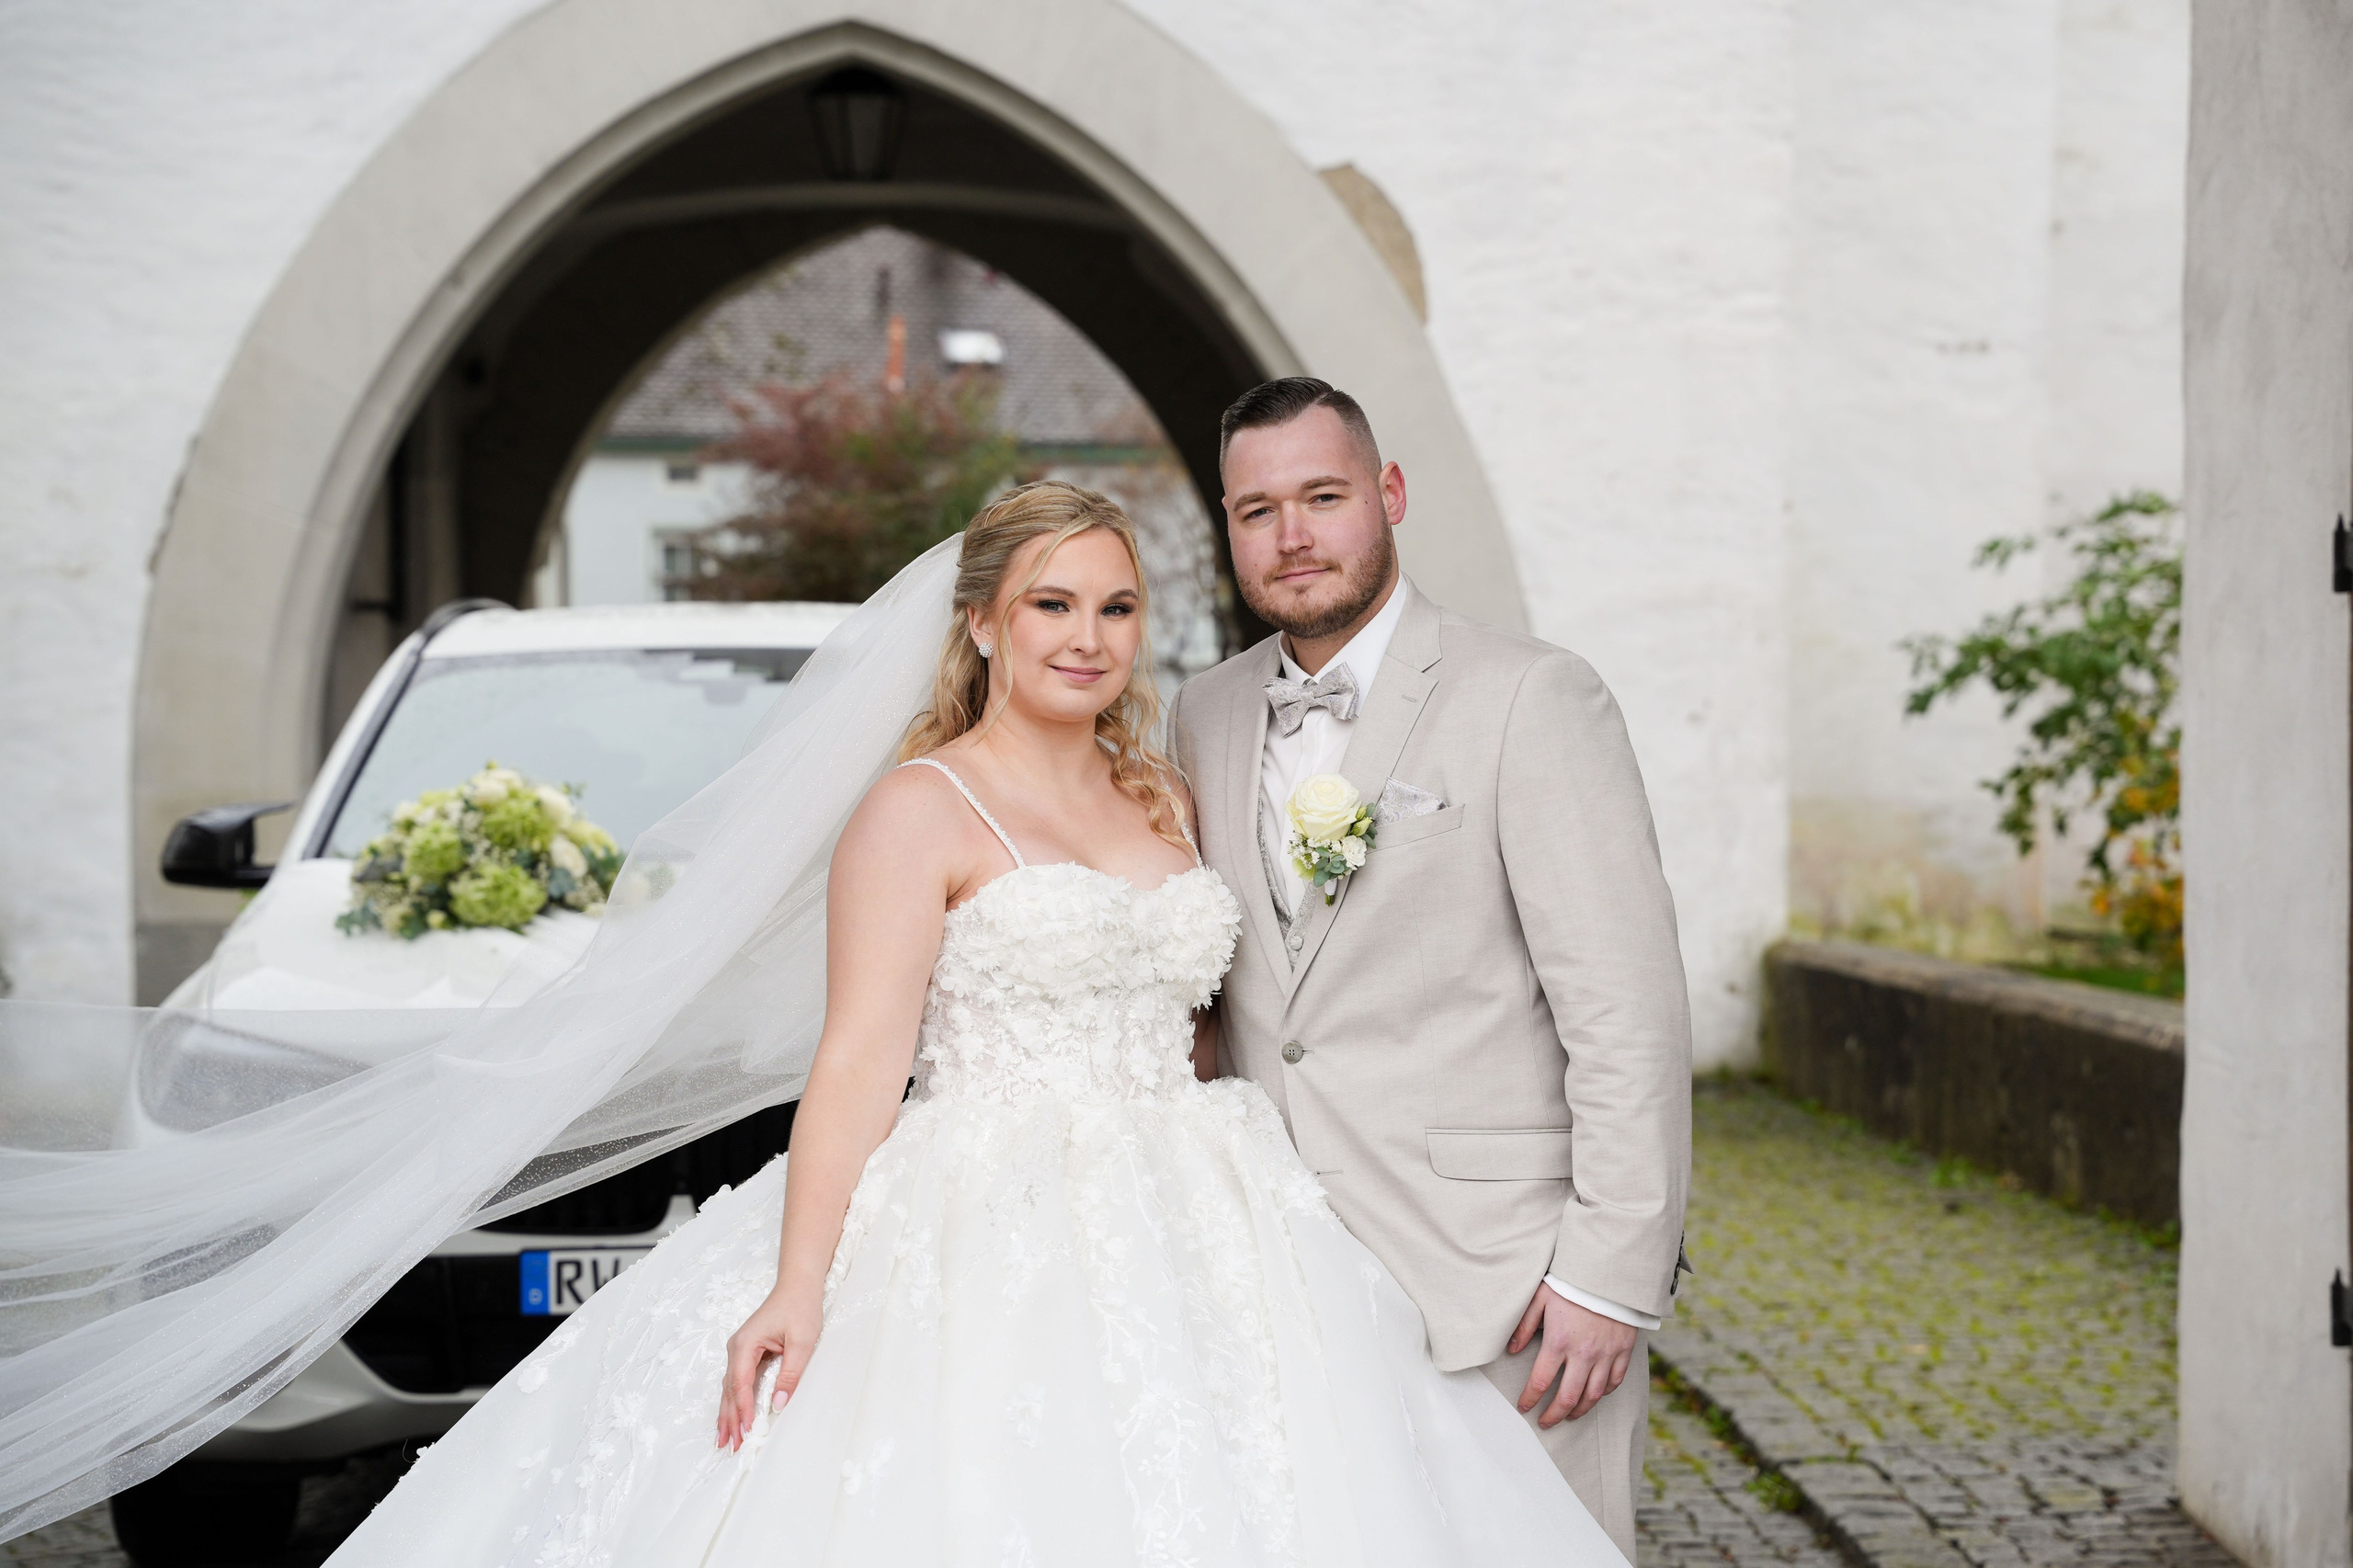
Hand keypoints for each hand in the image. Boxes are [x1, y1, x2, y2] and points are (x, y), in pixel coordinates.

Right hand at [715, 1287, 820, 1450]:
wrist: (798, 1285)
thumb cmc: (801, 1307)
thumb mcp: (802, 1341)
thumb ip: (790, 1373)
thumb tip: (778, 1404)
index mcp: (745, 1344)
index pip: (740, 1384)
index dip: (743, 1409)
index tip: (746, 1431)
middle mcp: (736, 1348)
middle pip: (729, 1389)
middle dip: (729, 1419)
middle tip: (730, 1446)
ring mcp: (740, 1350)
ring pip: (730, 1387)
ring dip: (728, 1413)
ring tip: (725, 1439)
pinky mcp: (747, 1352)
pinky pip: (737, 1381)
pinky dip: (735, 1400)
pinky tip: (732, 1416)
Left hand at [1507, 1281, 1635, 1426]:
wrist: (1609, 1271)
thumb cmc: (1571, 1281)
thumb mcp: (1540, 1297)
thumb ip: (1524, 1325)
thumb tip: (1512, 1350)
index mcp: (1559, 1341)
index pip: (1540, 1381)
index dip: (1530, 1398)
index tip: (1524, 1407)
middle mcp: (1583, 1354)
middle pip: (1567, 1397)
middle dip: (1553, 1415)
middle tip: (1545, 1422)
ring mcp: (1606, 1354)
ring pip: (1593, 1395)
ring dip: (1579, 1411)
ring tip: (1569, 1416)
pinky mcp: (1623, 1350)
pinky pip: (1615, 1381)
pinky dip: (1604, 1394)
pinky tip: (1594, 1397)